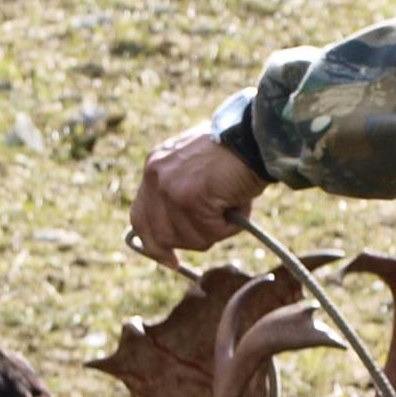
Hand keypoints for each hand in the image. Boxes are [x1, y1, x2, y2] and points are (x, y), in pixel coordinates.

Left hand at [129, 129, 269, 263]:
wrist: (256, 136)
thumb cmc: (237, 153)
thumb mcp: (198, 169)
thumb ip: (184, 193)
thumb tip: (185, 232)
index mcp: (155, 166)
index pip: (140, 217)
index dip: (154, 244)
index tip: (170, 260)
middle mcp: (155, 176)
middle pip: (160, 235)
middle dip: (190, 240)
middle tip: (215, 228)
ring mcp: (170, 188)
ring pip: (187, 238)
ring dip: (215, 231)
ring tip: (232, 204)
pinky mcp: (189, 198)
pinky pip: (209, 232)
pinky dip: (229, 226)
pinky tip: (236, 203)